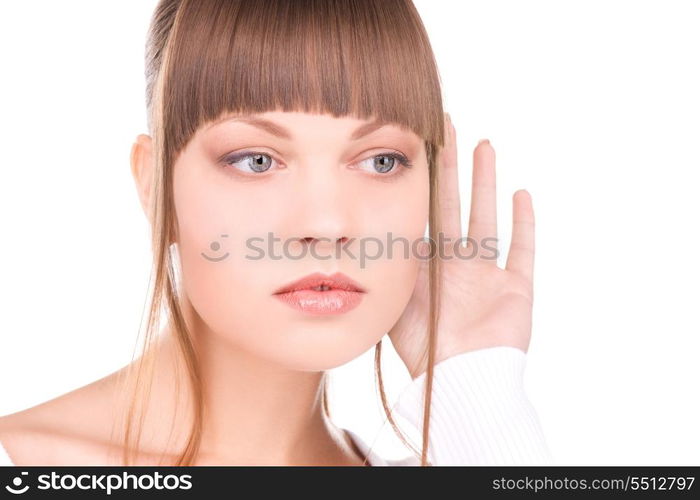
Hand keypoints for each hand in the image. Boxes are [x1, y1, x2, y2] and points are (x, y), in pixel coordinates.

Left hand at [388, 113, 535, 379]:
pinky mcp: (515, 288)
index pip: (423, 213)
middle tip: (450, 127)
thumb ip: (387, 263)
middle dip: (451, 167)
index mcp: (426, 267)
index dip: (421, 181)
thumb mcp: (397, 298)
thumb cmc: (422, 348)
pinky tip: (521, 194)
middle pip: (454, 204)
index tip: (418, 146)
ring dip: (485, 182)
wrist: (459, 383)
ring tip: (484, 145)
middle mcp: (455, 265)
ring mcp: (486, 275)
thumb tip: (362, 224)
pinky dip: (523, 223)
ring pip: (486, 217)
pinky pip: (522, 250)